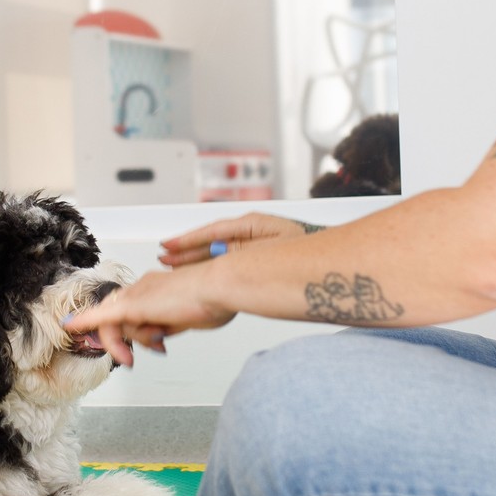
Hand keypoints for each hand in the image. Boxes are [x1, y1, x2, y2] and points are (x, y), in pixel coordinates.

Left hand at [62, 266, 236, 367]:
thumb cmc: (217, 299)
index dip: (131, 328)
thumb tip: (159, 336)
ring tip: (158, 341)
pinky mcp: (134, 306)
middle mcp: (144, 286)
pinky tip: (71, 326)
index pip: (133, 308)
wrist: (221, 286)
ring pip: (122, 324)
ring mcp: (138, 294)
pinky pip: (103, 315)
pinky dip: (86, 321)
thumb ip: (170, 324)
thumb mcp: (190, 316)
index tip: (137, 343)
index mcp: (158, 286)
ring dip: (137, 340)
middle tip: (130, 359)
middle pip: (123, 317)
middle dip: (129, 340)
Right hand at [158, 212, 317, 266]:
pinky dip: (210, 263)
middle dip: (187, 249)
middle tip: (164, 256)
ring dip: (195, 256)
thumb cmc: (308, 253)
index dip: (189, 239)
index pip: (214, 230)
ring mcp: (254, 243)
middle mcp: (252, 232)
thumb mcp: (270, 249)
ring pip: (217, 250)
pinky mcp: (258, 255)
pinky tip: (198, 271)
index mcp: (254, 224)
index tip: (168, 246)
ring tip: (173, 263)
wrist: (330, 265)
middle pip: (212, 240)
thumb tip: (216, 251)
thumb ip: (240, 249)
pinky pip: (227, 258)